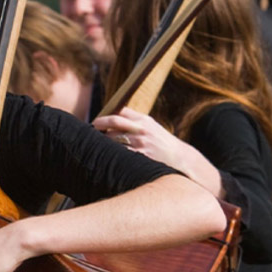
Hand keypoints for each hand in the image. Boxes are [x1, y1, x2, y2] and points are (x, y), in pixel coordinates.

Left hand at [93, 107, 223, 197]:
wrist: (179, 158)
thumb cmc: (163, 143)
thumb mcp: (152, 127)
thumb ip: (136, 121)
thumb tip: (115, 118)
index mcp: (144, 120)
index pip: (120, 112)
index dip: (105, 116)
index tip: (97, 121)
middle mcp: (141, 129)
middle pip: (113, 123)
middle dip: (100, 125)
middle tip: (91, 129)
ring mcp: (140, 143)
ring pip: (113, 139)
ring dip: (103, 142)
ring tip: (97, 146)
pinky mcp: (140, 156)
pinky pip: (120, 153)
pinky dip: (111, 154)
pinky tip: (106, 157)